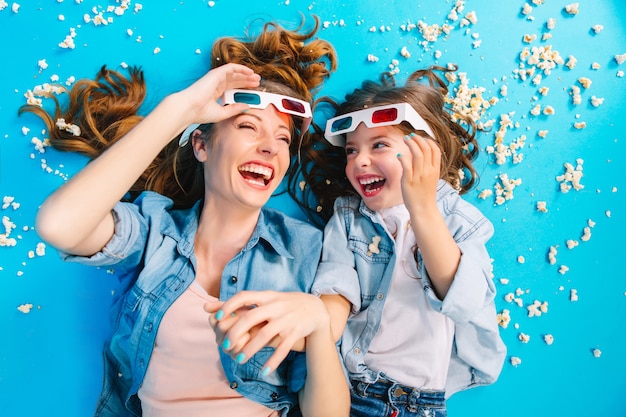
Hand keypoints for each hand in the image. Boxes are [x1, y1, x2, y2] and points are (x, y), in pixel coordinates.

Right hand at [177, 63, 260, 125]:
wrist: (189, 108)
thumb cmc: (200, 112)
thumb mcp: (222, 113)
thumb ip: (234, 109)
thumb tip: (246, 106)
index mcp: (216, 92)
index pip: (232, 87)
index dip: (243, 87)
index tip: (253, 90)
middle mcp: (216, 84)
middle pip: (235, 80)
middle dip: (247, 81)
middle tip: (258, 82)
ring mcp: (216, 78)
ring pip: (235, 73)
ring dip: (246, 75)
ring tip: (256, 77)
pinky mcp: (216, 74)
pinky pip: (231, 67)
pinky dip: (241, 69)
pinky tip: (250, 72)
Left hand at [204, 291, 329, 373]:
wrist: (316, 309)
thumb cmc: (285, 304)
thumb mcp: (266, 299)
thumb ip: (240, 304)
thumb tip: (207, 308)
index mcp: (267, 296)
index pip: (245, 296)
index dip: (229, 306)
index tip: (217, 318)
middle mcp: (276, 307)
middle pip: (251, 318)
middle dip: (236, 332)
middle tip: (225, 344)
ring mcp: (286, 320)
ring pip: (265, 335)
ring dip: (250, 349)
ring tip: (239, 359)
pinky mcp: (295, 332)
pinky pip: (282, 348)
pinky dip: (273, 360)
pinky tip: (263, 370)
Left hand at [397, 132, 440, 212]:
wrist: (424, 209)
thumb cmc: (426, 194)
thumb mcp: (432, 178)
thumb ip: (429, 166)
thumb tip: (423, 153)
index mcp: (435, 170)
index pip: (435, 150)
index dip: (428, 141)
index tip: (421, 138)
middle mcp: (428, 171)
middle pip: (426, 149)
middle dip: (418, 139)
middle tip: (410, 136)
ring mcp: (419, 176)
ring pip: (417, 154)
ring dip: (411, 144)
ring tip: (405, 139)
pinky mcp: (409, 181)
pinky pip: (406, 165)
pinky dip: (403, 158)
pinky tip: (399, 155)